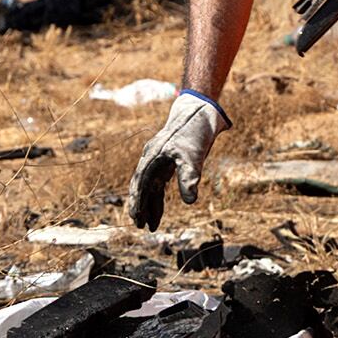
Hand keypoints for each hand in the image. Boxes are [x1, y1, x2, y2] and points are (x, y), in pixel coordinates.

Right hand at [127, 91, 222, 229]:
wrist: (200, 111)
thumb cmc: (194, 131)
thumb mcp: (193, 155)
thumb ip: (189, 177)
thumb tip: (189, 201)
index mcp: (152, 157)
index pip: (140, 183)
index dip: (138, 202)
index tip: (136, 219)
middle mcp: (152, 159)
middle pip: (141, 187)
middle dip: (140, 207)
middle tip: (140, 226)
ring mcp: (159, 160)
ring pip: (150, 187)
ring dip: (150, 205)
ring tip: (151, 225)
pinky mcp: (169, 161)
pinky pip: (159, 183)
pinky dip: (159, 196)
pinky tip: (159, 207)